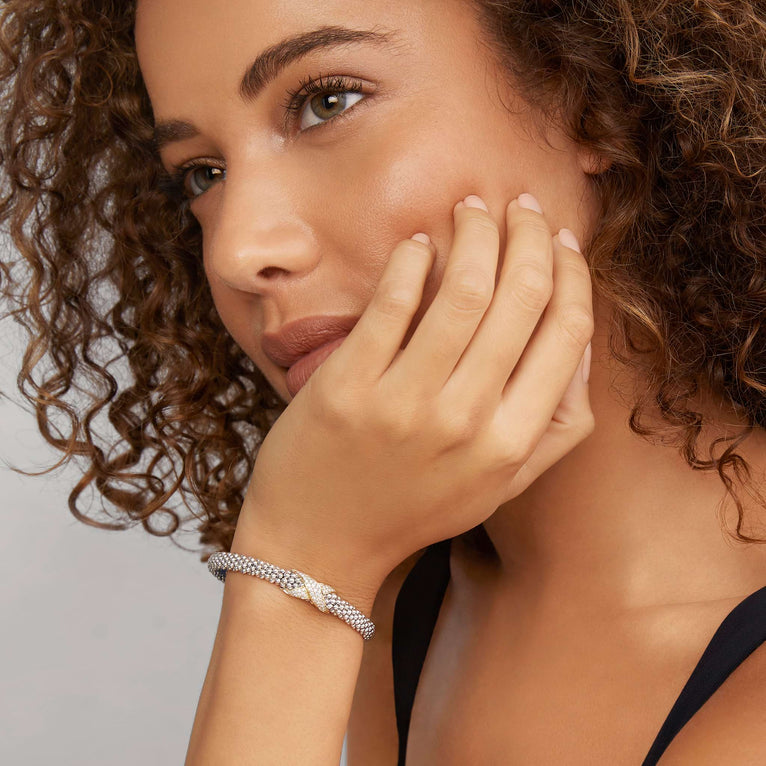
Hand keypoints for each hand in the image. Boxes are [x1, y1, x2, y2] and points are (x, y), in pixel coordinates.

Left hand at [235, 194, 593, 599]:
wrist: (320, 547)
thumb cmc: (412, 509)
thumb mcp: (498, 486)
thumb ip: (552, 426)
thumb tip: (577, 342)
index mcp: (512, 444)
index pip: (566, 335)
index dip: (572, 275)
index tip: (561, 241)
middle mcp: (467, 422)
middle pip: (522, 299)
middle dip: (529, 237)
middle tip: (521, 208)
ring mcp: (405, 403)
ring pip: (463, 290)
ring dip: (475, 234)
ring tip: (471, 210)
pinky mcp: (348, 386)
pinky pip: (392, 301)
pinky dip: (411, 258)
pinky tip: (418, 243)